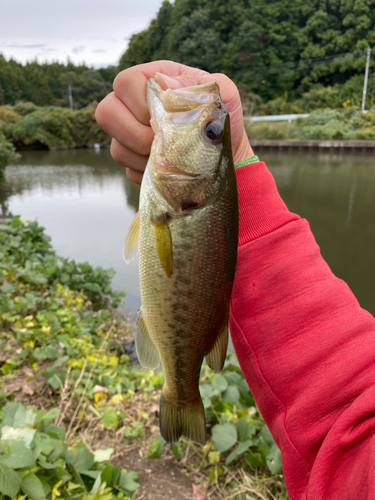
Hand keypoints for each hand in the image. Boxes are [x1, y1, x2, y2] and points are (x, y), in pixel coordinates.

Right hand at [95, 61, 253, 184]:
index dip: (140, 103)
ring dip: (144, 156)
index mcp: (153, 80)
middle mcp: (134, 106)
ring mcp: (129, 134)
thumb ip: (197, 84)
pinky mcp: (133, 160)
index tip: (166, 118)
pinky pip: (127, 169)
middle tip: (162, 141)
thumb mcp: (223, 96)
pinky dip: (148, 172)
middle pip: (106, 113)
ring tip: (171, 156)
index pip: (125, 83)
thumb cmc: (221, 121)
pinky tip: (168, 169)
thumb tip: (165, 83)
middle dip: (136, 134)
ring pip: (116, 147)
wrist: (225, 157)